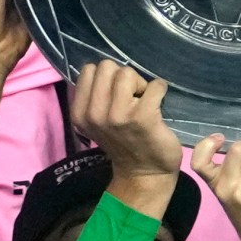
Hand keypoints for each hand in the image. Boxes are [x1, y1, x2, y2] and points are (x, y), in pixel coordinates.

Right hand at [71, 60, 182, 180]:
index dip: (106, 78)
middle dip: (122, 78)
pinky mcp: (143, 118)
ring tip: (144, 102)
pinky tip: (159, 105)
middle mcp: (95, 114)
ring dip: (140, 84)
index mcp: (80, 113)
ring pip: (127, 73)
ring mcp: (118, 116)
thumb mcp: (97, 121)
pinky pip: (154, 85)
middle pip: (107, 67)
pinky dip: (160, 90)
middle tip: (132, 97)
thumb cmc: (123, 142)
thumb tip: (107, 68)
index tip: (115, 96)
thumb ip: (94, 95)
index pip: (88, 70)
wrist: (144, 174)